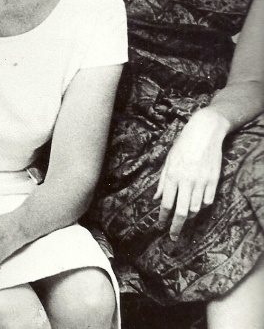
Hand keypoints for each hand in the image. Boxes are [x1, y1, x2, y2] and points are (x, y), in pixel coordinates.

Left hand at [155, 108, 229, 239]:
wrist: (204, 133)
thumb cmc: (182, 146)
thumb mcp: (167, 161)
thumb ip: (162, 181)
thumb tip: (157, 199)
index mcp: (172, 176)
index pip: (167, 203)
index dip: (163, 218)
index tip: (160, 227)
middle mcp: (187, 181)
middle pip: (181, 211)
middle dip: (176, 227)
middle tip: (173, 237)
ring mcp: (202, 182)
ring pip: (195, 208)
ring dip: (188, 217)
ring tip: (183, 220)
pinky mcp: (214, 181)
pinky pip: (208, 201)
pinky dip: (201, 206)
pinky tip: (196, 206)